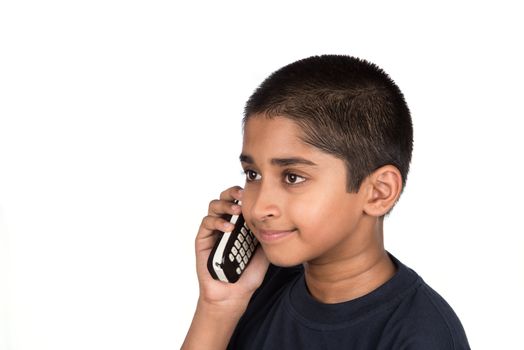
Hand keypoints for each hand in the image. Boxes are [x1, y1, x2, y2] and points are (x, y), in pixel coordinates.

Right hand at [195, 186, 268, 307]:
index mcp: (241, 223)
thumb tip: (274, 218)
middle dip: (233, 192)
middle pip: (225, 198)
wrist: (234, 294)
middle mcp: (226, 223)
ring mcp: (214, 231)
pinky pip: (206, 223)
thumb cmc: (248, 274)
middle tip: (243, 193)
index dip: (245, 193)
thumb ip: (265, 233)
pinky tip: (229, 228)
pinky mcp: (203, 240)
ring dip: (225, 204)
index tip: (255, 191)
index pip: (240, 200)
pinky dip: (217, 222)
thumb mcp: (264, 250)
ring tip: (237, 210)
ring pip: (214, 206)